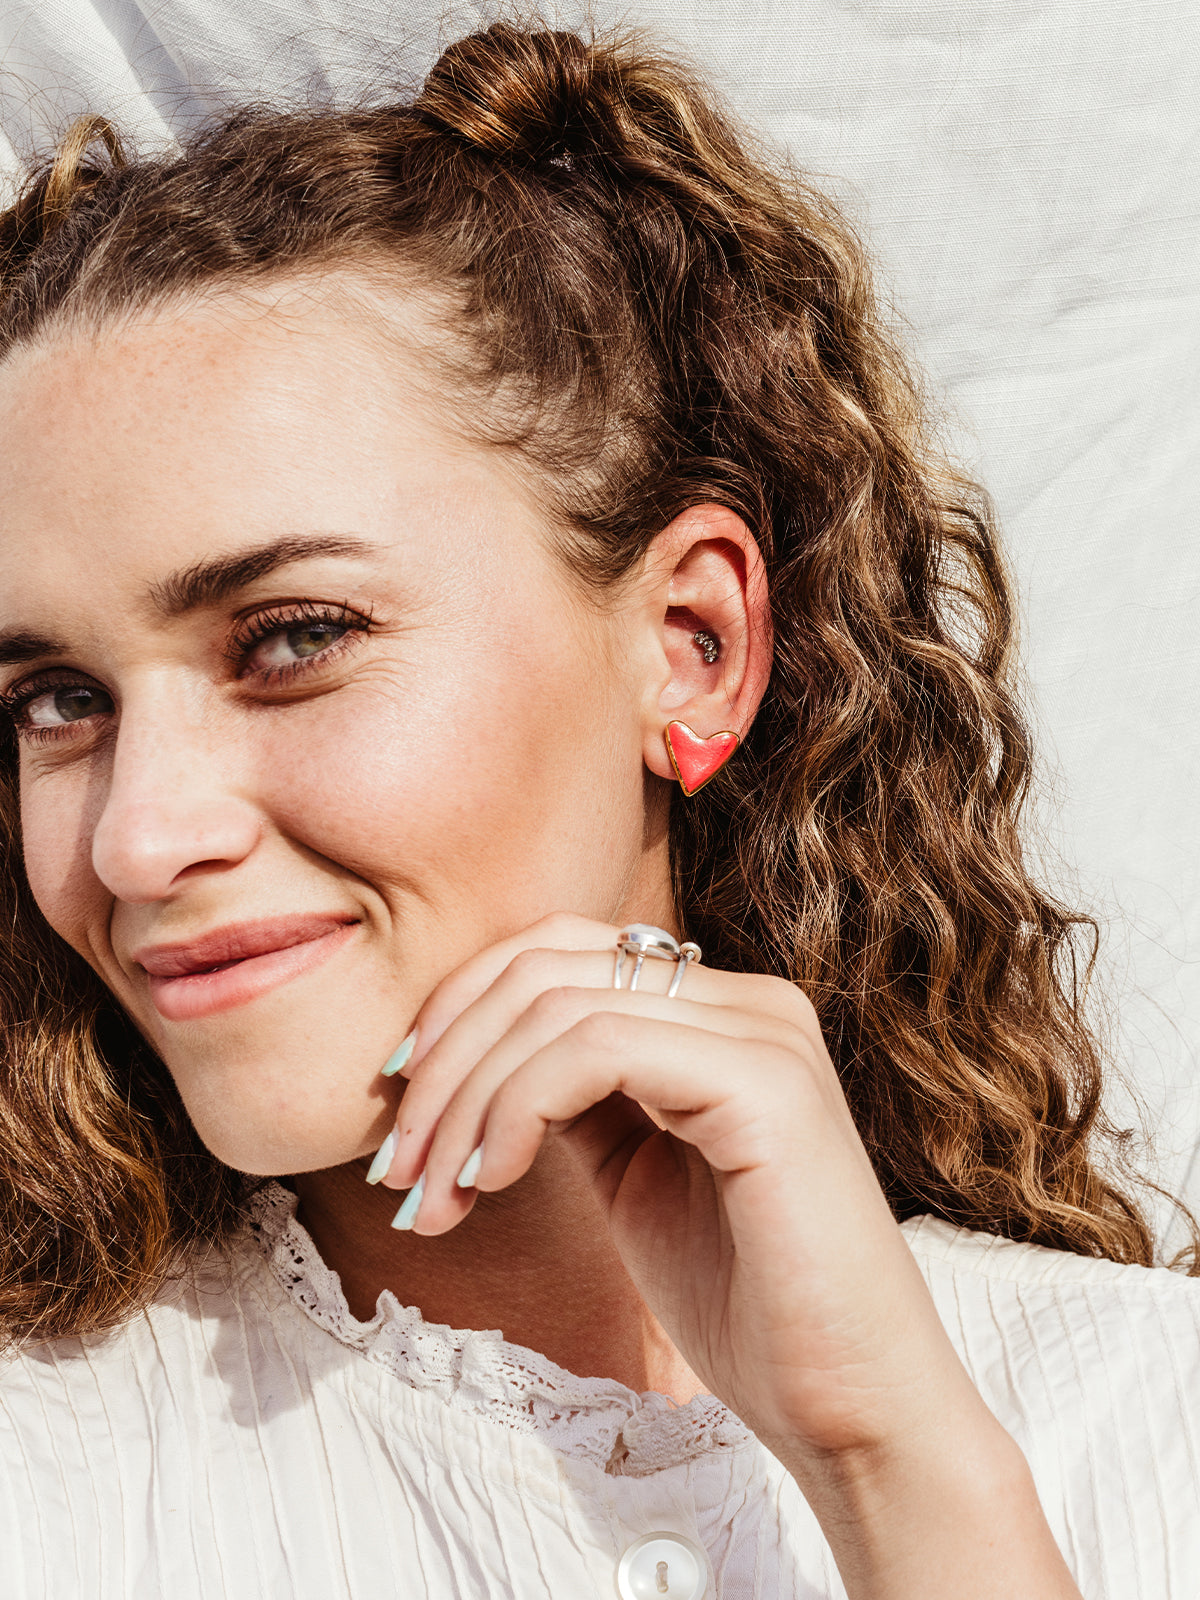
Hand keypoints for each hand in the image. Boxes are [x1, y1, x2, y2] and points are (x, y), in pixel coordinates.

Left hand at [376, 912, 974, 1459]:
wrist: (849, 1407)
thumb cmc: (745, 1303)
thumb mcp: (632, 1174)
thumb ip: (574, 1098)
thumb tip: (468, 1060)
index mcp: (724, 1014)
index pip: (562, 950)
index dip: (460, 1010)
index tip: (401, 1106)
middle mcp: (751, 1001)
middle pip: (548, 963)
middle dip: (447, 1058)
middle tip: (397, 1165)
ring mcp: (765, 1033)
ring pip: (559, 1004)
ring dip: (465, 1100)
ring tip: (430, 1197)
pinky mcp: (766, 1082)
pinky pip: (599, 1047)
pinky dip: (517, 1105)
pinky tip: (492, 1179)